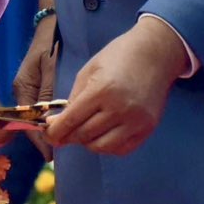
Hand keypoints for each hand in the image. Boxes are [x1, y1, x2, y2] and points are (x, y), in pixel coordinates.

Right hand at [13, 0, 59, 157]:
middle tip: (61, 150)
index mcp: (22, 88)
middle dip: (45, 136)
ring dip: (51, 128)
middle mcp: (24, 91)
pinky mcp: (40, 86)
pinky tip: (67, 124)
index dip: (39, 138)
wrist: (51, 24)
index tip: (50, 153)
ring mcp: (31, 89)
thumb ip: (48, 90)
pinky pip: (44, 108)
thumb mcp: (48, 66)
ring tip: (65, 141)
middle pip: (32, 122)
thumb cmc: (49, 42)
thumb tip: (48, 118)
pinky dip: (55, 117)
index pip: (27, 121)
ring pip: (39, 116)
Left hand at [47, 16, 188, 155]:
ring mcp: (136, 121)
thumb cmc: (119, 57)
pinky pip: (121, 149)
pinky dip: (108, 146)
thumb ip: (73, 99)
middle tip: (64, 132)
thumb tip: (57, 124)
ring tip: (85, 131)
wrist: (156, 53)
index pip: (71, 120)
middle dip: (69, 136)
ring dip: (88, 142)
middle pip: (84, 135)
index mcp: (101, 90)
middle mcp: (119, 109)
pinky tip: (103, 134)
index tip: (47, 134)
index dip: (55, 131)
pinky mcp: (148, 128)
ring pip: (101, 147)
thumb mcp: (89, 71)